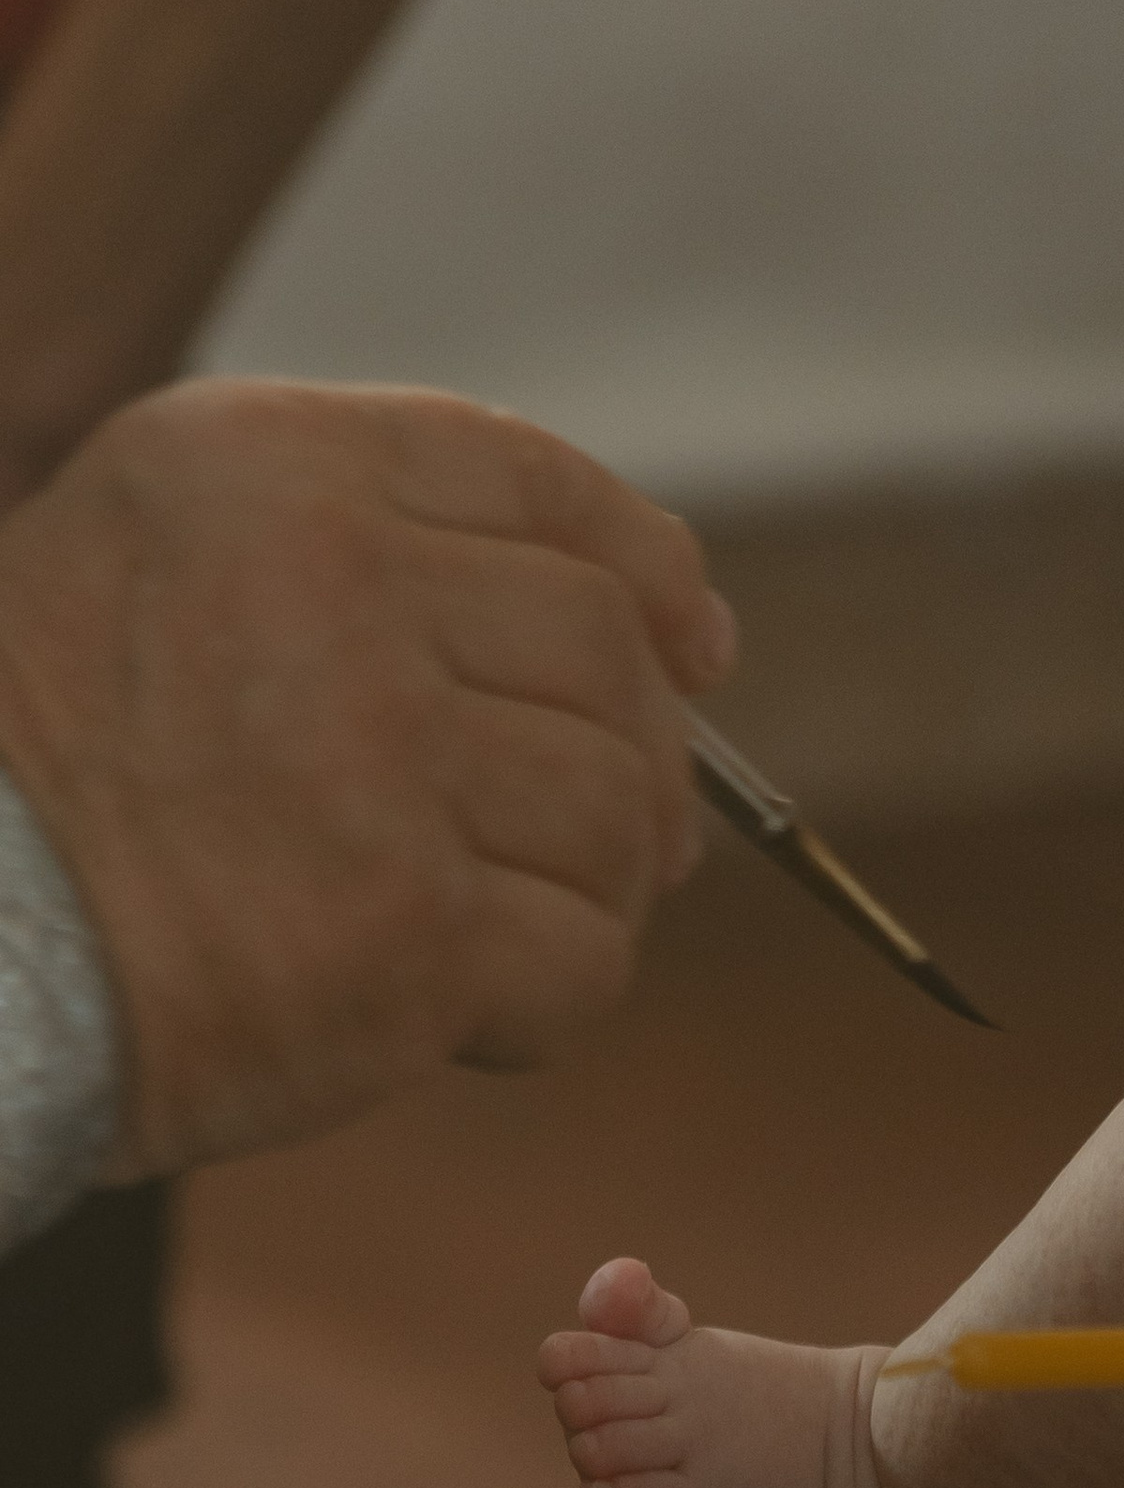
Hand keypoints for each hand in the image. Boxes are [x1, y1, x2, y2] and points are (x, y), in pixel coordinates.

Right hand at [0, 378, 732, 1175]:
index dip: (645, 566)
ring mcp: (379, 757)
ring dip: (597, 889)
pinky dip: (551, 1003)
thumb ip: (375, 555)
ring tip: (510, 934)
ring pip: (614, 811)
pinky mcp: (408, 930)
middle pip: (603, 654)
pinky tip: (466, 1021)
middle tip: (626, 845)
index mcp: (269, 465)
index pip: (535, 480)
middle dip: (642, 758)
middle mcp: (334, 582)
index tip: (695, 646)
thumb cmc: (42, 779)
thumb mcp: (159, 562)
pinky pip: (583, 960)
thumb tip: (669, 641)